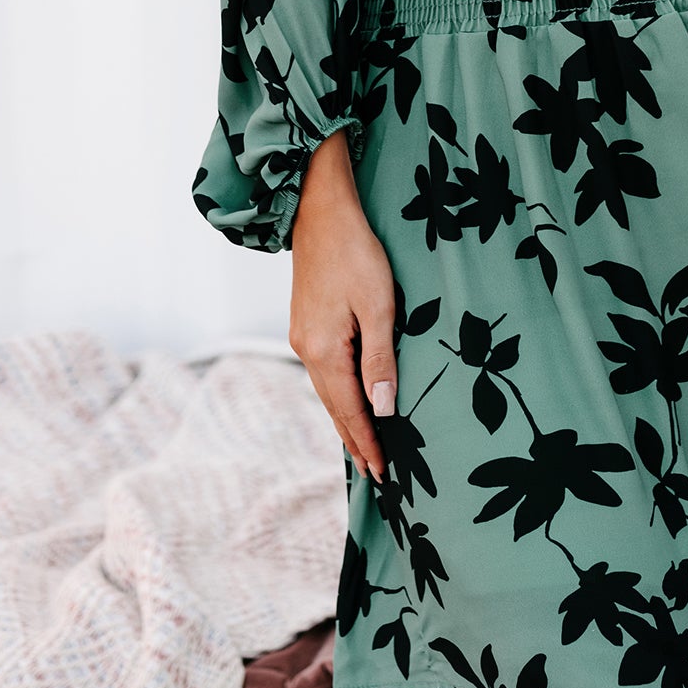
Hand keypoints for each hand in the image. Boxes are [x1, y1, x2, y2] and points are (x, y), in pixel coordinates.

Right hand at [287, 130, 397, 482]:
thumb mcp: (379, 305)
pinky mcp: (306, 323)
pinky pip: (324, 372)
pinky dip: (337, 395)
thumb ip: (381, 358)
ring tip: (363, 448)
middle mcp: (306, 349)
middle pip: (334, 407)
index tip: (383, 474)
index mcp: (324, 350)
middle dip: (355, 440)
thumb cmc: (356, 253)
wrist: (320, 212)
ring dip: (346, 420)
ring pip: (327, 391)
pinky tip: (348, 400)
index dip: (368, 441)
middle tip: (375, 475)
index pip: (350, 410)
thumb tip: (384, 409)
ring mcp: (303, 336)